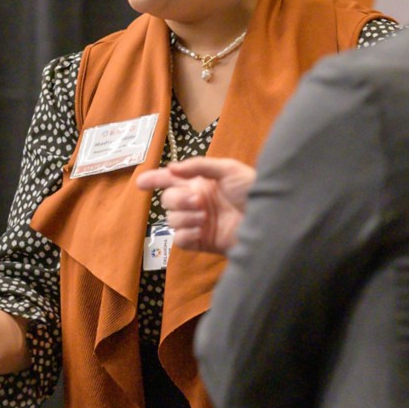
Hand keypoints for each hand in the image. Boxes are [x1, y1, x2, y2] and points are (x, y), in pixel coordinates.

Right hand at [135, 157, 255, 253]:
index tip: (140, 182)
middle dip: (177, 199)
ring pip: (172, 220)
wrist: (269, 218)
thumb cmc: (253, 189)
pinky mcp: (202, 241)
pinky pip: (180, 239)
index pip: (170, 180)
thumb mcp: (228, 169)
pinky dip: (186, 233)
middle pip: (168, 200)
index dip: (154, 179)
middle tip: (198, 200)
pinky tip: (201, 230)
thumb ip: (199, 166)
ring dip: (185, 216)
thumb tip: (172, 168)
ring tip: (205, 216)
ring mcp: (198, 222)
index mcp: (200, 183)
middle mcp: (196, 202)